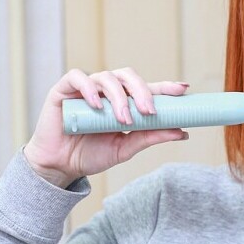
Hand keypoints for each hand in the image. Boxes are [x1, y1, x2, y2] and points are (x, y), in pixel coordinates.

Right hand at [23, 68, 188, 186]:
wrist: (60, 166)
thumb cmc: (91, 155)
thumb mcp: (125, 148)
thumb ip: (150, 137)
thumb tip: (182, 132)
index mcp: (124, 102)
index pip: (147, 89)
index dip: (165, 86)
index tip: (183, 89)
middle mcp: (107, 91)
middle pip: (129, 77)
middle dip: (143, 91)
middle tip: (150, 112)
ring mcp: (86, 88)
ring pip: (108, 77)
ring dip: (119, 97)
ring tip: (123, 120)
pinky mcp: (64, 90)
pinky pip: (78, 78)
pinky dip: (89, 88)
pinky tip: (97, 105)